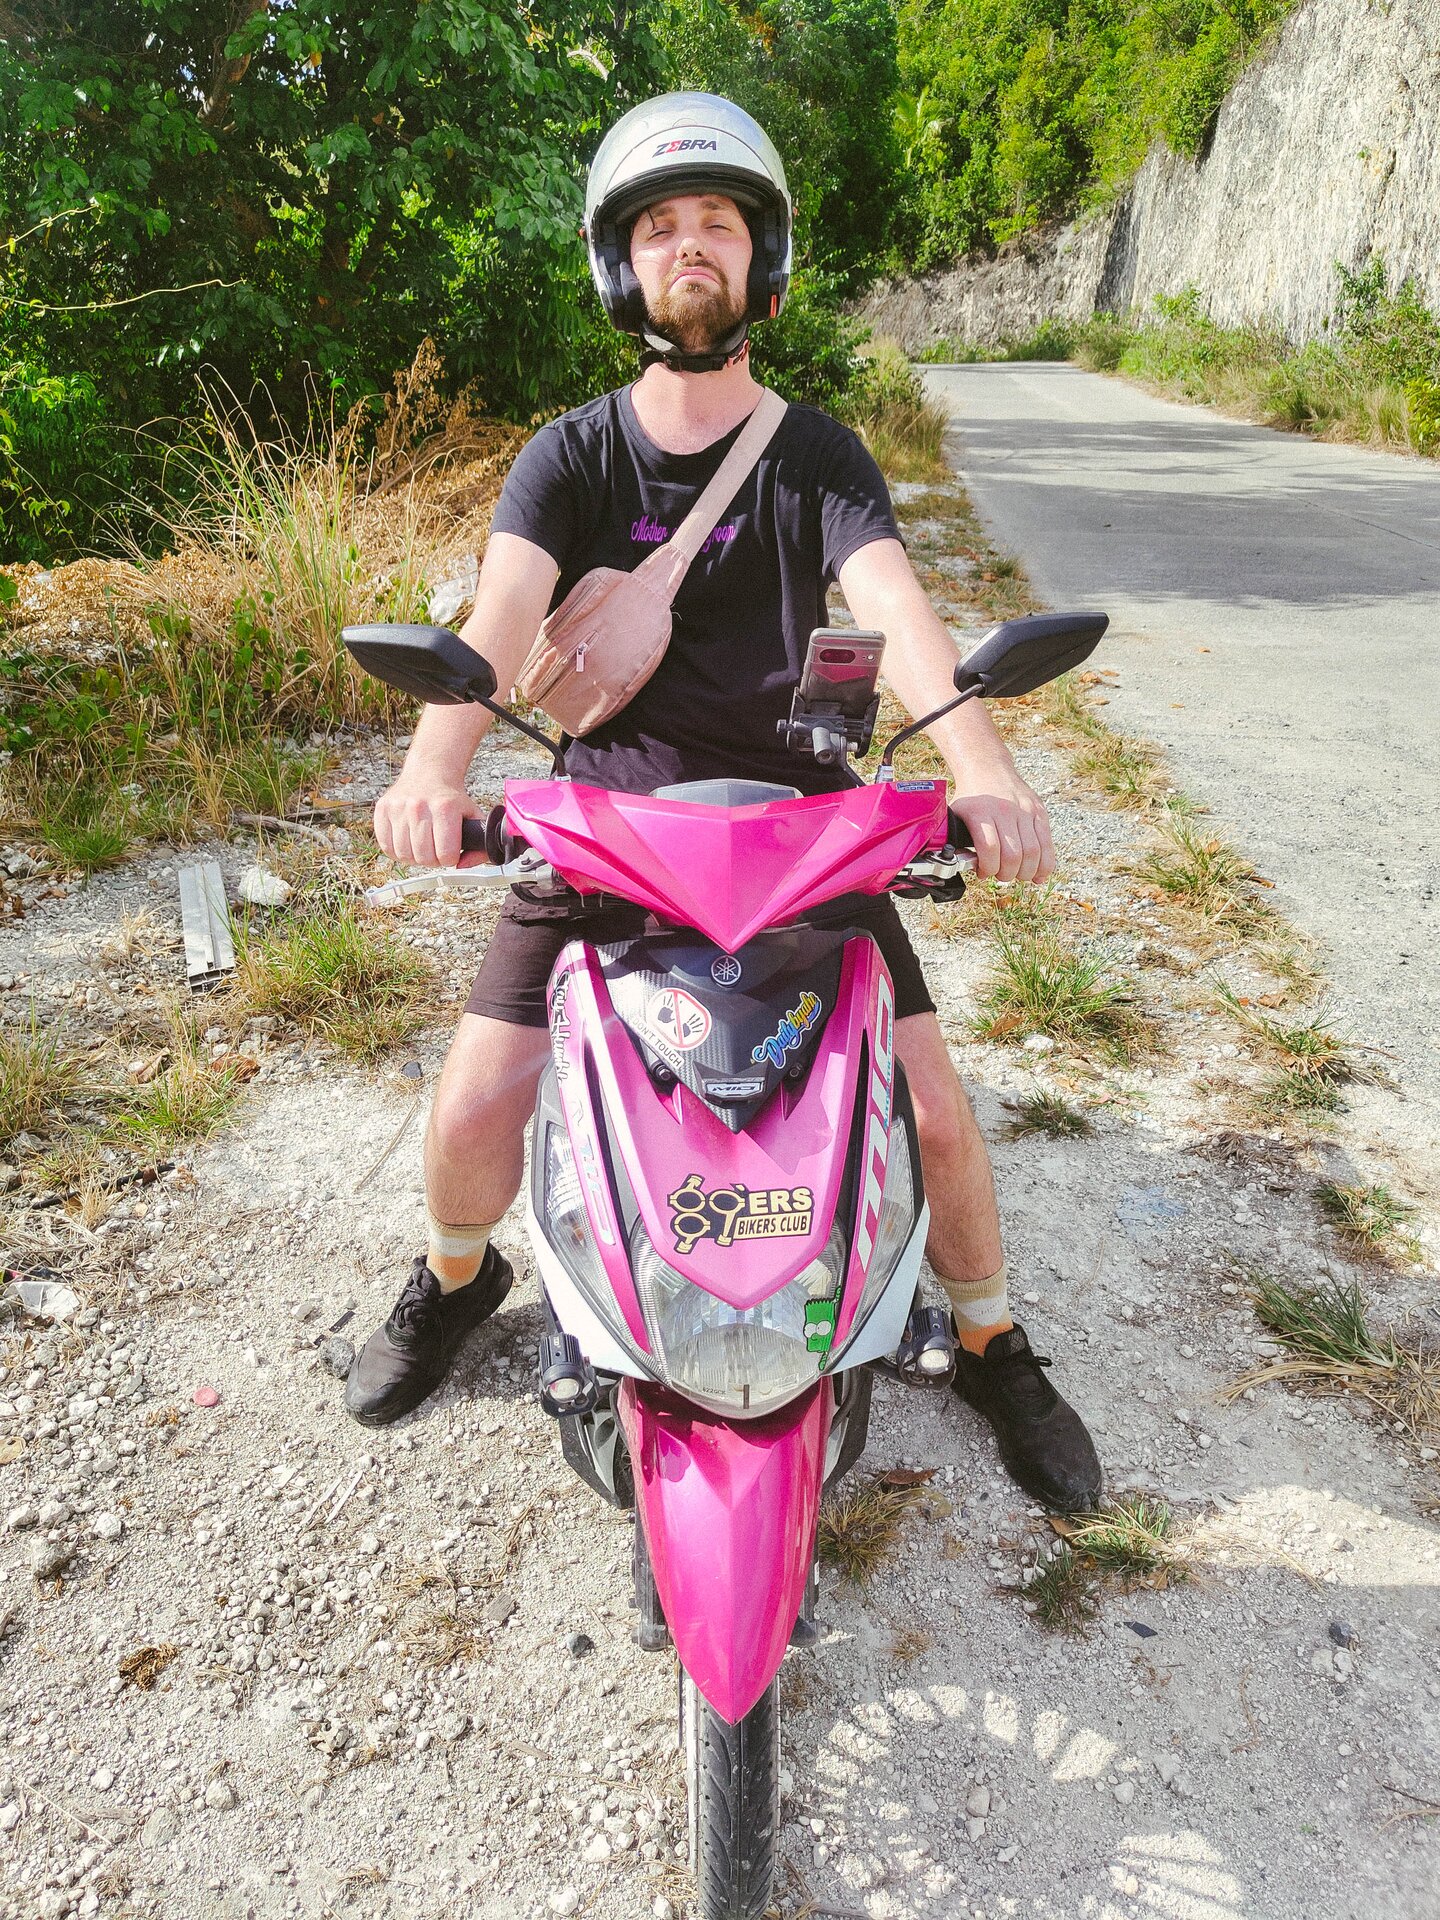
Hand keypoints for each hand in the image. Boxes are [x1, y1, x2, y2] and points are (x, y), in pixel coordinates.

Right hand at [374, 776, 485, 868]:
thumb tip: (462, 866)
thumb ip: (479, 846)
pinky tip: (408, 842)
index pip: (446, 855)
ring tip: (422, 845)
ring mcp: (398, 808)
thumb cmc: (450, 799)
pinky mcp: (382, 810)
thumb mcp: (473, 817)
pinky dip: (397, 851)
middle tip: (436, 849)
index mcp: (445, 808)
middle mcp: (419, 807)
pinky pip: (387, 847)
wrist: (429, 773)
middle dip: (433, 860)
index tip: (450, 850)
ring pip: (404, 856)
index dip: (450, 858)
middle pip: (424, 858)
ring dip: (415, 857)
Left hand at [951, 764, 1053, 882]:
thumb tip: (958, 867)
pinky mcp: (1039, 812)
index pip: (990, 848)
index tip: (983, 872)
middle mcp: (1004, 810)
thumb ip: (955, 838)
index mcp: (980, 812)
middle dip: (1007, 874)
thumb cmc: (971, 798)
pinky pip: (1047, 844)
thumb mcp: (955, 814)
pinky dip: (1045, 864)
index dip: (988, 868)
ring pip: (1033, 852)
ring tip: (1017, 874)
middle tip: (1001, 875)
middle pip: (1013, 855)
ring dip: (1026, 872)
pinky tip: (1038, 874)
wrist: (988, 769)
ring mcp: (1025, 810)